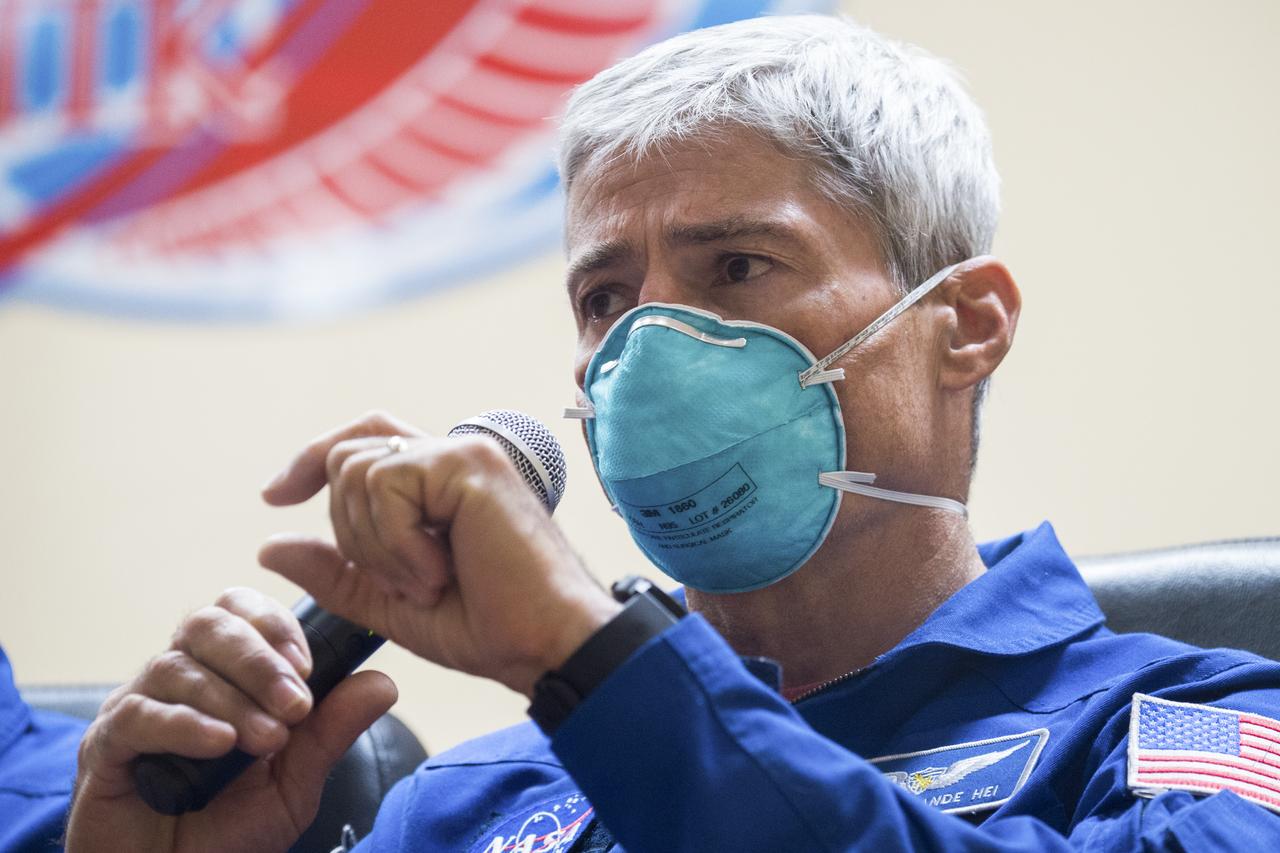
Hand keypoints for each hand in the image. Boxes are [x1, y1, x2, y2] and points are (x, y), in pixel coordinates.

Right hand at [66, 588, 396, 852]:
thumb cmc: (228, 829)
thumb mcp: (295, 782)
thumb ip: (331, 732)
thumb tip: (383, 684)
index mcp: (221, 672)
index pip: (241, 610)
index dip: (275, 626)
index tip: (309, 666)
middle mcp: (177, 677)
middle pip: (208, 624)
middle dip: (259, 660)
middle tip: (295, 706)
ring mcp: (136, 706)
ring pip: (178, 667)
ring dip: (231, 699)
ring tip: (266, 740)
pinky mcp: (104, 746)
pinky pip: (138, 715)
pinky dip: (183, 725)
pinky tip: (218, 744)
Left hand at [259, 411, 621, 696]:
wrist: (545, 644)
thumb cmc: (489, 627)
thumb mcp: (390, 604)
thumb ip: (336, 573)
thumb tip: (270, 545)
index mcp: (438, 483)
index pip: (361, 439)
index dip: (311, 459)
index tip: (274, 497)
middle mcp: (451, 456)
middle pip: (348, 454)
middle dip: (347, 528)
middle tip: (400, 582)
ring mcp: (463, 454)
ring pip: (359, 471)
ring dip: (376, 544)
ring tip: (428, 581)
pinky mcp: (469, 464)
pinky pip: (388, 486)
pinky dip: (398, 543)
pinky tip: (439, 572)